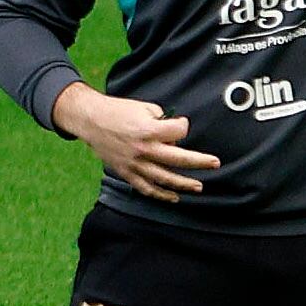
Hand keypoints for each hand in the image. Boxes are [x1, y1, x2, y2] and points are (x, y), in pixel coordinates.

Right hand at [52, 83, 221, 202]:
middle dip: (200, 162)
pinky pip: (145, 187)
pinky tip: (173, 198)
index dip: (183, 126)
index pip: (179, 132)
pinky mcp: (126, 172)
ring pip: (164, 178)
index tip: (181, 124)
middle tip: (215, 164)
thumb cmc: (117, 111)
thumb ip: (162, 120)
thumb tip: (174, 134)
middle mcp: (143, 148)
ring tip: (198, 187)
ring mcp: (134, 163)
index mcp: (148, 129)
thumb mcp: (143, 107)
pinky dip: (160, 194)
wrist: (90, 120)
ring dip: (183, 184)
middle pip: (178, 158)